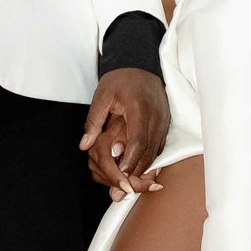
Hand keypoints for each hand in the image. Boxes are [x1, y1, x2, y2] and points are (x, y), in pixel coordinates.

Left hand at [80, 69, 169, 199]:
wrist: (140, 64)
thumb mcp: (102, 96)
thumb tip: (84, 145)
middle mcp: (156, 116)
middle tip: (125, 185)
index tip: (121, 174)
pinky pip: (159, 146)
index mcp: (139, 109)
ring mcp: (163, 120)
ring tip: (131, 181)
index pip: (138, 141)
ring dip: (145, 167)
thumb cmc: (120, 79)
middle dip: (138, 171)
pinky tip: (139, 167)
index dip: (130, 161)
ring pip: (156, 151)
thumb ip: (93, 121)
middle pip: (149, 151)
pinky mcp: (165, 123)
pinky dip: (150, 158)